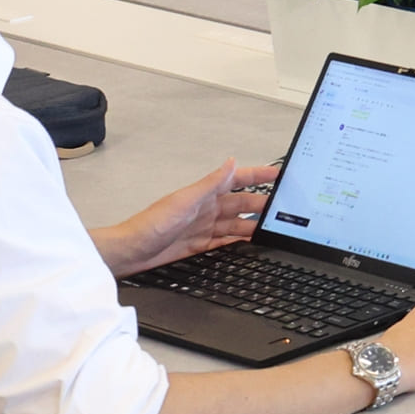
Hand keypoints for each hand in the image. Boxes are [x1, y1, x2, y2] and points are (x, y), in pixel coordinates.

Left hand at [100, 159, 276, 275]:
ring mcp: (202, 227)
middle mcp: (206, 209)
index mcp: (204, 194)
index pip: (238, 180)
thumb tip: (231, 162)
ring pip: (236, 223)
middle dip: (263, 202)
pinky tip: (249, 242)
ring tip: (272, 227)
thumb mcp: (185, 201)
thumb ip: (211, 183)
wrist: (130, 251)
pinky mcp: (198, 245)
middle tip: (284, 206)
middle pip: (241, 203)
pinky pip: (224, 241)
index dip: (258, 175)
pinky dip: (238, 241)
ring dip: (253, 224)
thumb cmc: (151, 225)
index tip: (278, 173)